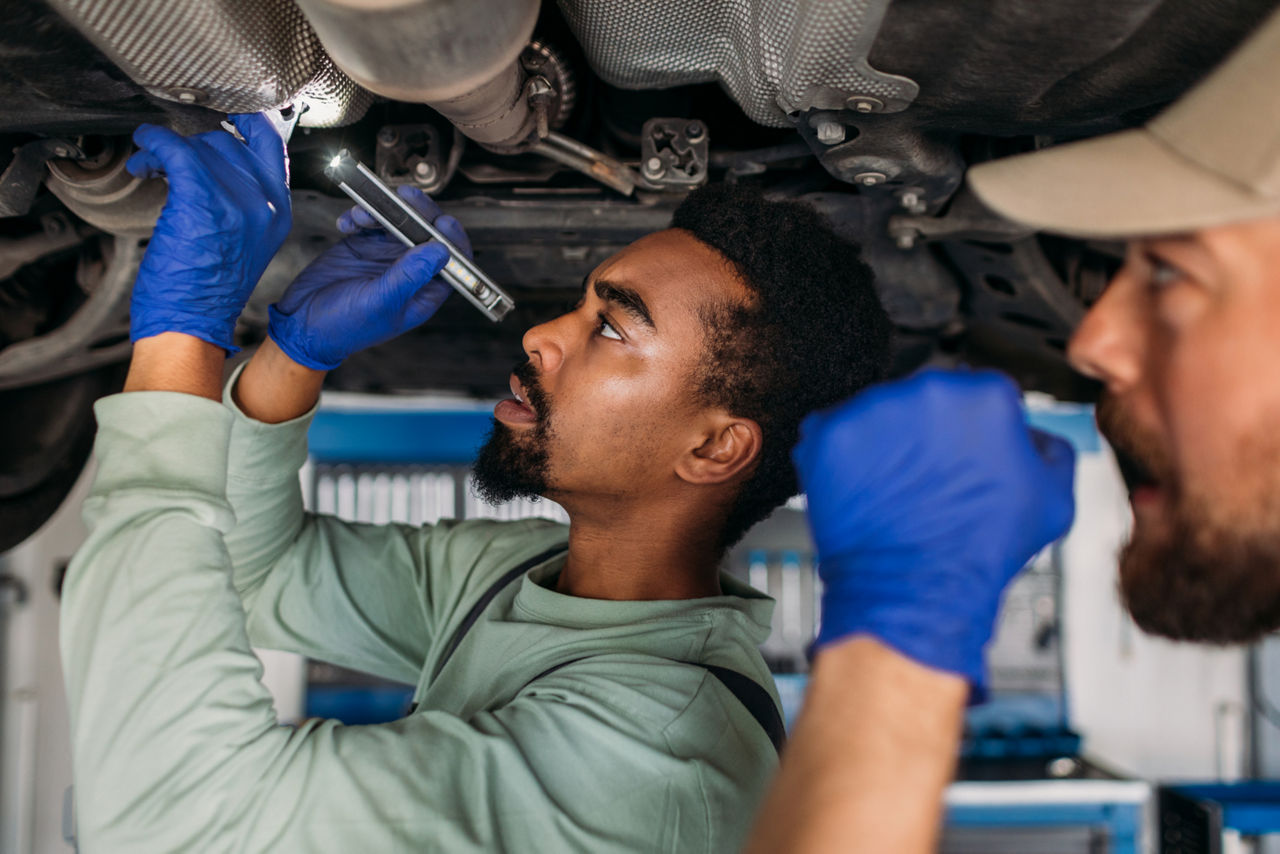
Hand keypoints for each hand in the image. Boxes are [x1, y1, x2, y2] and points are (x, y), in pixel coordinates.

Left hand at [126, 113, 290, 351]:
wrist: (191, 323)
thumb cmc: (209, 290)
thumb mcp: (246, 242)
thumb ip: (246, 201)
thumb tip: (219, 162)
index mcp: (278, 212)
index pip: (272, 144)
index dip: (246, 120)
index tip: (224, 113)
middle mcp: (263, 204)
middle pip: (227, 143)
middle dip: (191, 146)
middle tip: (169, 163)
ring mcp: (236, 202)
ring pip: (198, 146)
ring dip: (167, 152)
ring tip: (152, 169)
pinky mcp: (203, 201)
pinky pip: (174, 151)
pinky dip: (153, 144)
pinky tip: (144, 151)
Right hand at [266, 185, 467, 370]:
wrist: (302, 324)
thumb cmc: (343, 326)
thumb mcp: (379, 302)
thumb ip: (409, 276)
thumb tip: (441, 251)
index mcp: (423, 292)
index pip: (453, 262)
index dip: (452, 239)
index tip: (441, 222)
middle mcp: (410, 271)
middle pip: (428, 232)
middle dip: (417, 212)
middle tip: (403, 198)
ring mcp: (387, 256)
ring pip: (400, 220)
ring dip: (384, 210)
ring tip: (363, 215)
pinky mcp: (364, 244)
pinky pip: (372, 220)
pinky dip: (360, 216)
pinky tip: (347, 225)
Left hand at [793, 368, 1075, 688]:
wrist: (915, 592)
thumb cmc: (981, 552)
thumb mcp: (1053, 500)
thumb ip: (1051, 448)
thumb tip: (1033, 433)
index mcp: (984, 395)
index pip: (981, 393)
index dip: (976, 430)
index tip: (968, 456)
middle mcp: (926, 390)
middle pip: (929, 399)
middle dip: (931, 431)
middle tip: (932, 478)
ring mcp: (872, 409)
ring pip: (882, 413)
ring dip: (887, 442)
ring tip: (898, 489)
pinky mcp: (828, 433)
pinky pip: (835, 433)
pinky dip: (845, 458)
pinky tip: (866, 489)